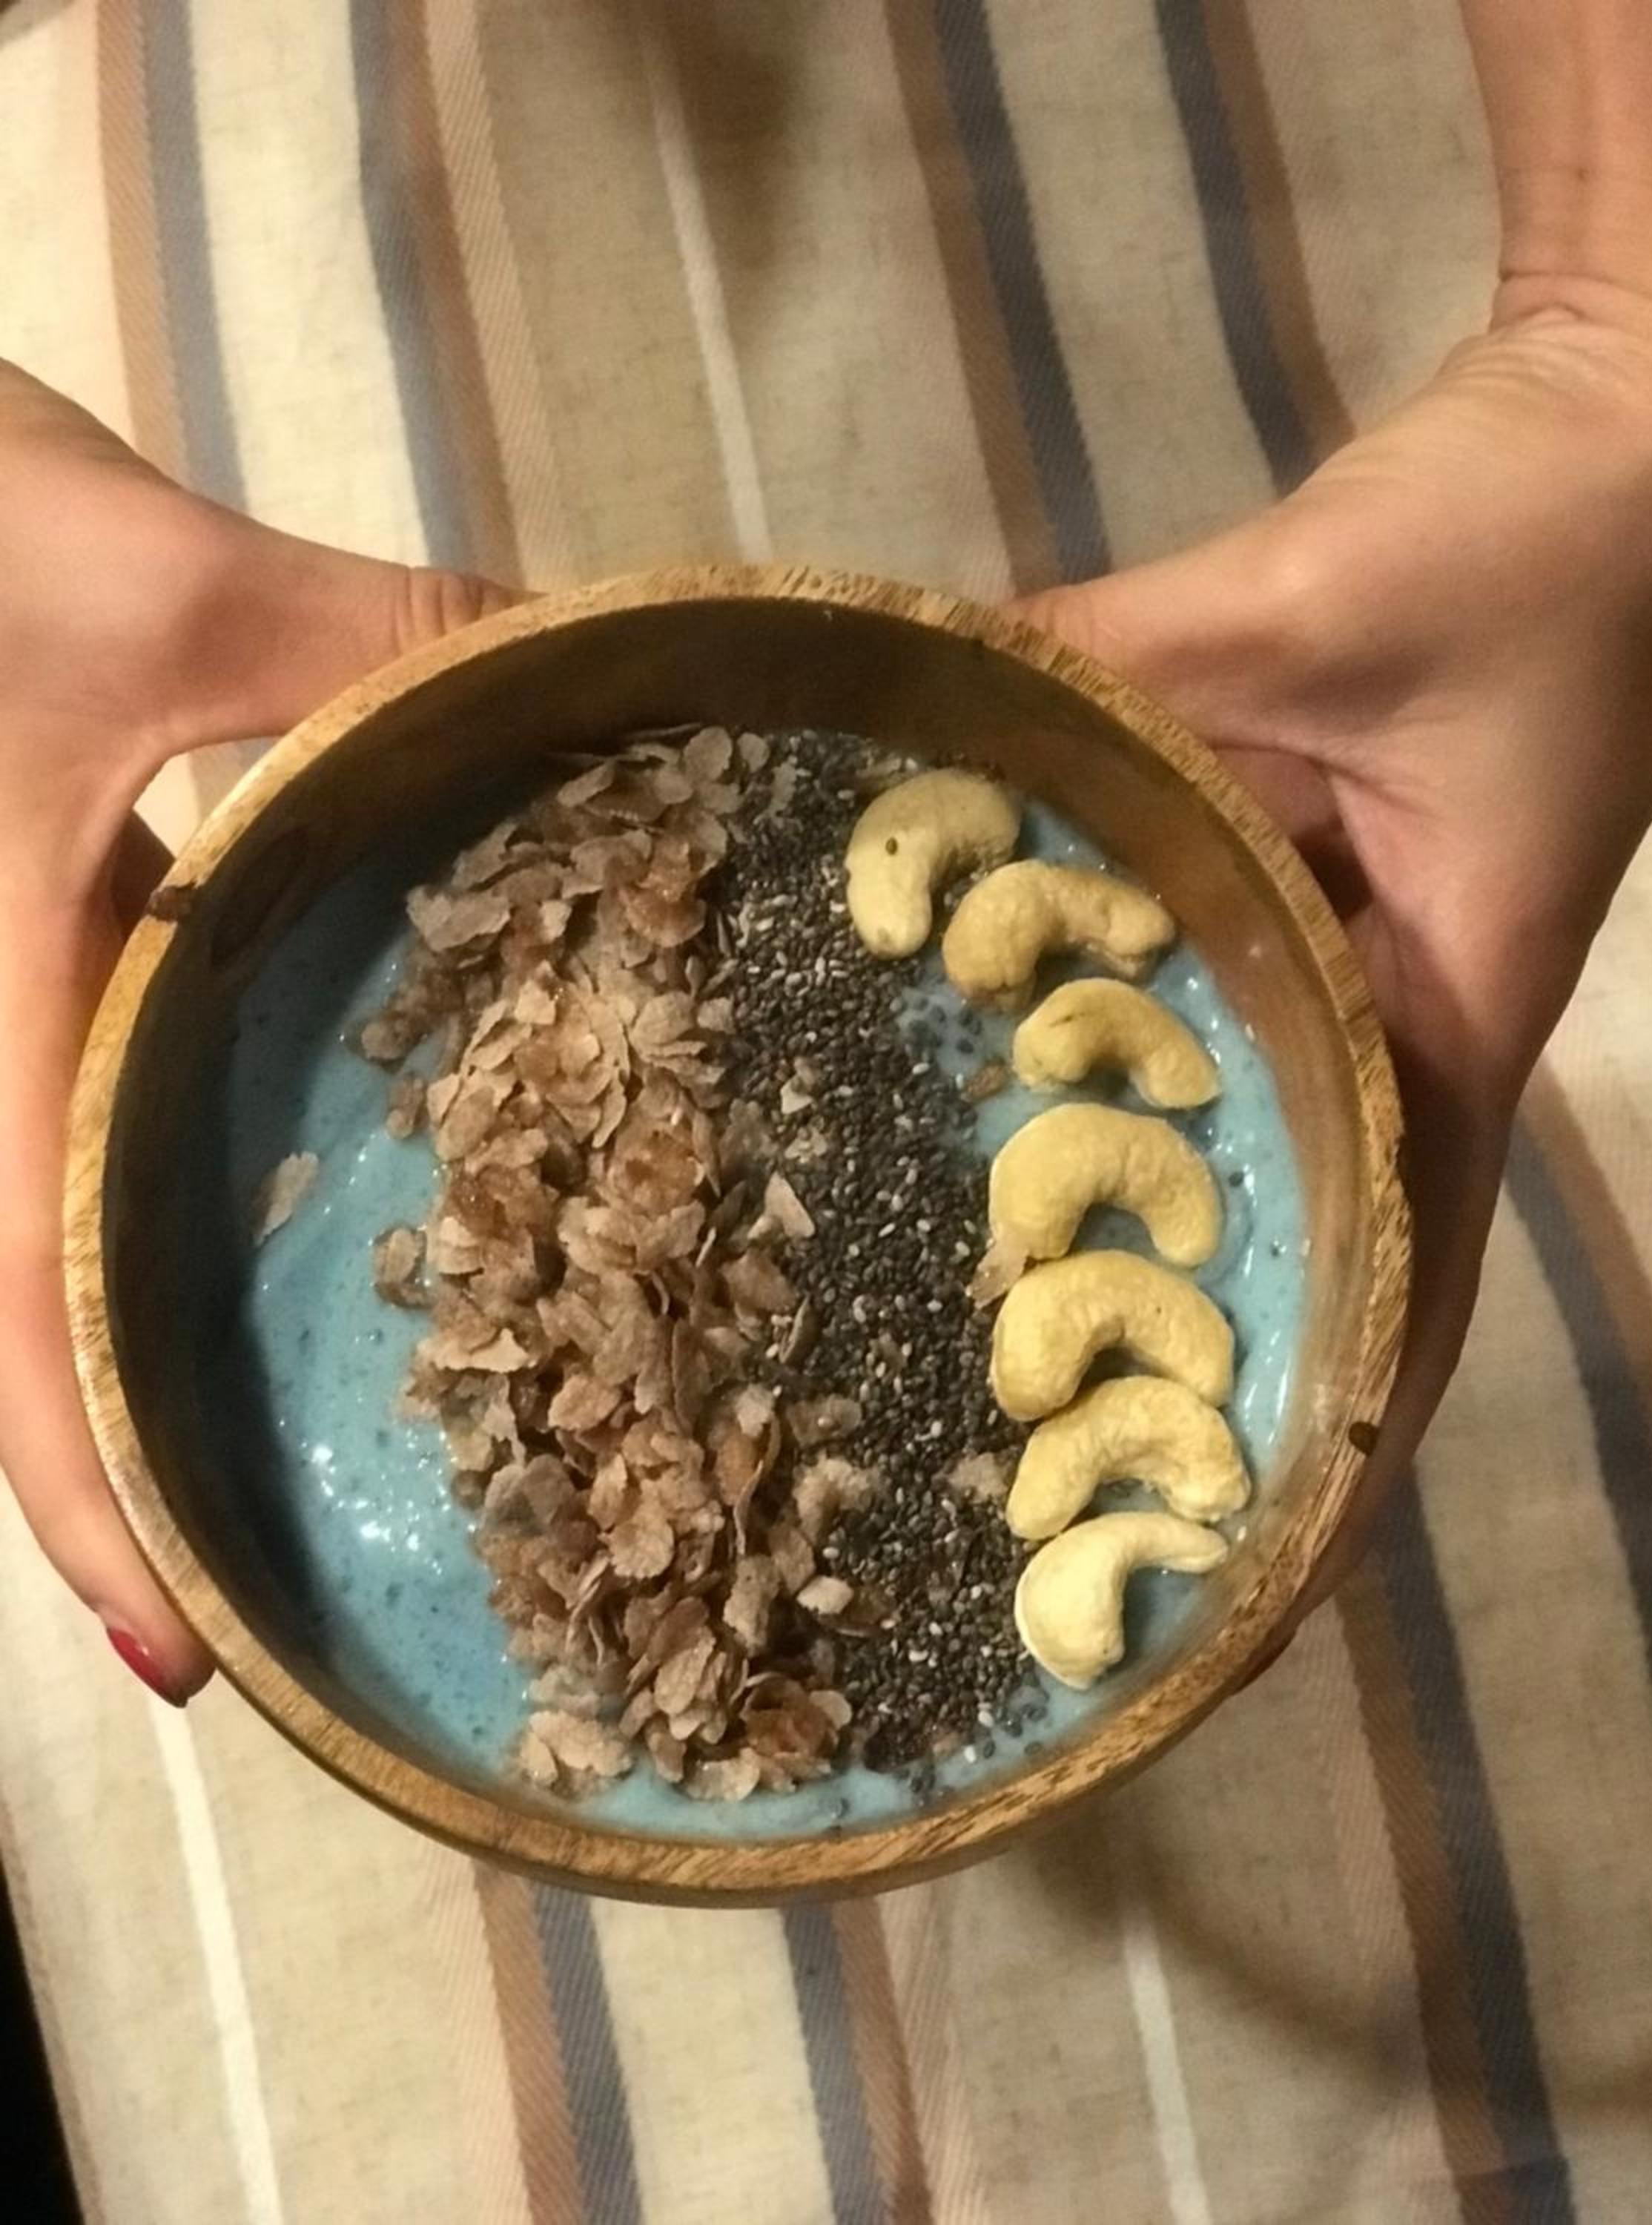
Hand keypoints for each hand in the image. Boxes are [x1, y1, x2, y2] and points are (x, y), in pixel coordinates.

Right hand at [0, 362, 512, 1700]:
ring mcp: (21, 1023)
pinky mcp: (55, 963)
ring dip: (167, 1363)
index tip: (172, 1662)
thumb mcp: (168, 589)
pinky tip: (319, 1218)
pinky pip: (114, 1124)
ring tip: (346, 1458)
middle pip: (42, 1321)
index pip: (12, 1304)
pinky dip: (190, 1207)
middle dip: (148, 1479)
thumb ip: (378, 646)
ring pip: (74, 1237)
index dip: (76, 1497)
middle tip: (312, 1599)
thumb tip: (589, 690)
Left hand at [1023, 303, 1651, 1616]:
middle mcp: (1383, 1019)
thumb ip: (1112, 662)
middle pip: (1285, 1237)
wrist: (1618, 420)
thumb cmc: (1530, 542)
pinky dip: (1064, 1013)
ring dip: (1100, 1212)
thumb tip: (910, 694)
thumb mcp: (1311, 609)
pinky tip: (925, 1045)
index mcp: (1442, 1023)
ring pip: (1212, 1116)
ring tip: (927, 1324)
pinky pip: (1159, 962)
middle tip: (1009, 1496)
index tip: (1226, 1608)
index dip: (1325, 1466)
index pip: (1400, 1297)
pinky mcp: (1278, 861)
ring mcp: (1327, 949)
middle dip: (1174, 1371)